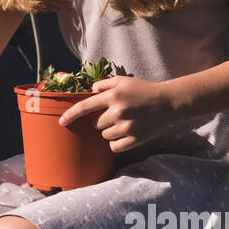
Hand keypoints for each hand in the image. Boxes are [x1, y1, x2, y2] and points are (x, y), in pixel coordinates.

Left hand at [55, 76, 178, 153]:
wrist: (167, 103)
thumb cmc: (143, 90)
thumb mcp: (123, 81)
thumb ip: (104, 84)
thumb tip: (90, 91)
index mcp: (113, 96)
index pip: (85, 107)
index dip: (70, 115)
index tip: (61, 122)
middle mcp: (118, 112)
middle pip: (95, 124)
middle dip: (100, 121)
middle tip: (114, 115)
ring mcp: (126, 127)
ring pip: (104, 136)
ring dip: (109, 131)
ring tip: (123, 122)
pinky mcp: (134, 140)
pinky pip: (114, 147)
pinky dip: (116, 143)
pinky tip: (125, 134)